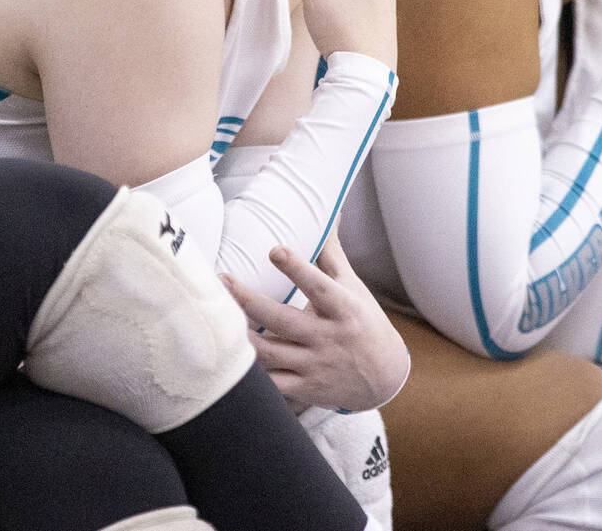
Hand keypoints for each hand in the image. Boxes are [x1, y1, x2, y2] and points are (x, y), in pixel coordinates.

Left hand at [220, 231, 409, 414]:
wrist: (385, 378)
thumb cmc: (364, 322)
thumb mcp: (353, 286)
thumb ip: (332, 254)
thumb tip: (327, 214)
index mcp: (343, 308)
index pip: (319, 286)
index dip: (297, 269)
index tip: (275, 250)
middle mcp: (328, 337)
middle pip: (281, 319)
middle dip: (248, 301)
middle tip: (221, 281)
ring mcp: (315, 365)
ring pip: (270, 352)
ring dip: (240, 336)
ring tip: (215, 317)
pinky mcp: (304, 388)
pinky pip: (271, 383)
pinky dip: (250, 373)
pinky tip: (229, 356)